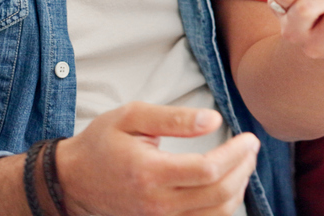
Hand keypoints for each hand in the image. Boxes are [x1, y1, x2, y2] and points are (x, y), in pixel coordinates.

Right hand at [56, 102, 258, 215]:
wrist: (72, 180)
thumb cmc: (102, 144)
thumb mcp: (131, 117)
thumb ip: (174, 118)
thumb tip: (213, 120)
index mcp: (150, 173)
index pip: (208, 171)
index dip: (236, 154)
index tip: (249, 138)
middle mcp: (157, 204)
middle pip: (218, 195)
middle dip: (244, 169)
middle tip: (251, 148)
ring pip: (216, 215)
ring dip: (238, 189)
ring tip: (244, 164)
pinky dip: (223, 208)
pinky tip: (228, 186)